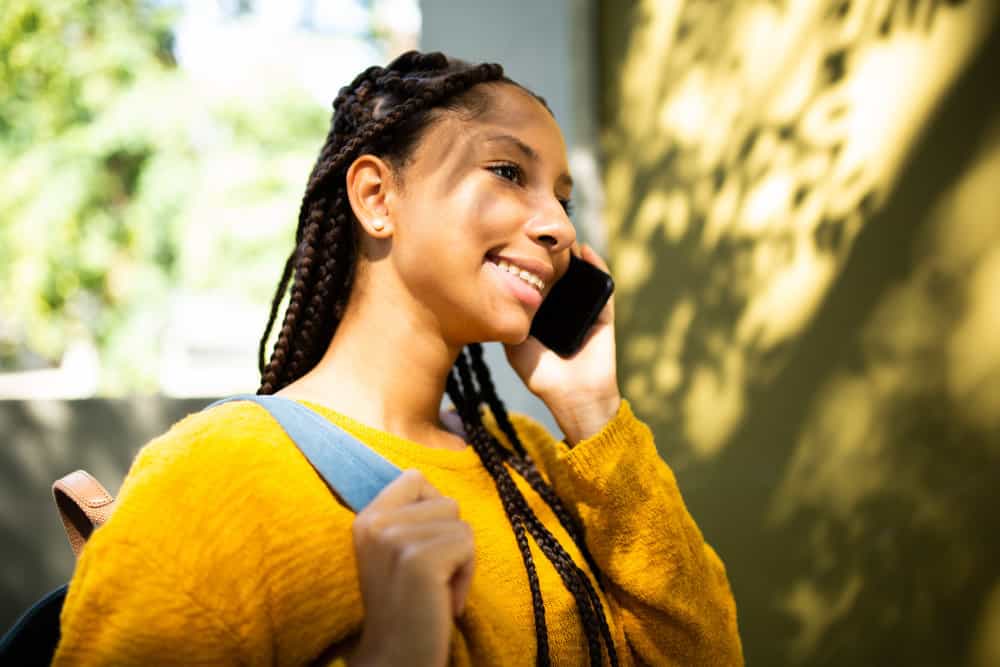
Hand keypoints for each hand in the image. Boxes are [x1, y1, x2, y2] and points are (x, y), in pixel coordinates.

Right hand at [350, 470, 474, 666]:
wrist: (394, 658)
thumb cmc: (406, 606)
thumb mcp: (395, 552)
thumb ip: (410, 518)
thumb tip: (445, 495)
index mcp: (366, 518)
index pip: (415, 478)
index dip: (435, 508)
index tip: (427, 546)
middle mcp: (375, 523)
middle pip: (446, 502)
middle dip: (451, 539)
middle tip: (432, 576)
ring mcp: (394, 539)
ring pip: (461, 524)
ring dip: (461, 560)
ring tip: (437, 589)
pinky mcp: (418, 560)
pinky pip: (468, 545)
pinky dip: (466, 576)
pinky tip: (444, 601)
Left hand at [504, 243, 621, 444]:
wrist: (576, 397)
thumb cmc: (543, 377)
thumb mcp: (516, 347)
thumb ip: (509, 323)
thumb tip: (493, 294)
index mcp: (543, 317)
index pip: (536, 284)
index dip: (528, 265)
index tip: (515, 243)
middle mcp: (564, 310)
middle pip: (557, 275)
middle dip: (548, 255)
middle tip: (536, 231)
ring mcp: (585, 310)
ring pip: (579, 276)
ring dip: (571, 256)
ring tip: (559, 235)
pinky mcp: (604, 313)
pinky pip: (604, 285)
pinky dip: (597, 266)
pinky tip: (585, 251)